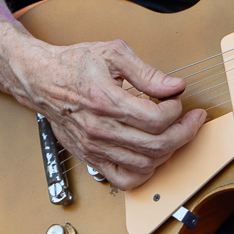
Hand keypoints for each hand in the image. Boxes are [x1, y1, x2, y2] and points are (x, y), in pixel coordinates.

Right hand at [9, 37, 205, 191]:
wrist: (41, 80)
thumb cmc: (75, 64)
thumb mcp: (113, 53)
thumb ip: (147, 72)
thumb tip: (174, 86)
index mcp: (106, 100)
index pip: (155, 119)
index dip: (176, 110)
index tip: (177, 99)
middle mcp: (100, 129)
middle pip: (156, 145)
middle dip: (184, 132)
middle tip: (192, 119)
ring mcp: (95, 147)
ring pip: (144, 165)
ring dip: (168, 152)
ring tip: (173, 134)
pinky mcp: (91, 158)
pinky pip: (123, 179)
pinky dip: (144, 173)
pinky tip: (152, 155)